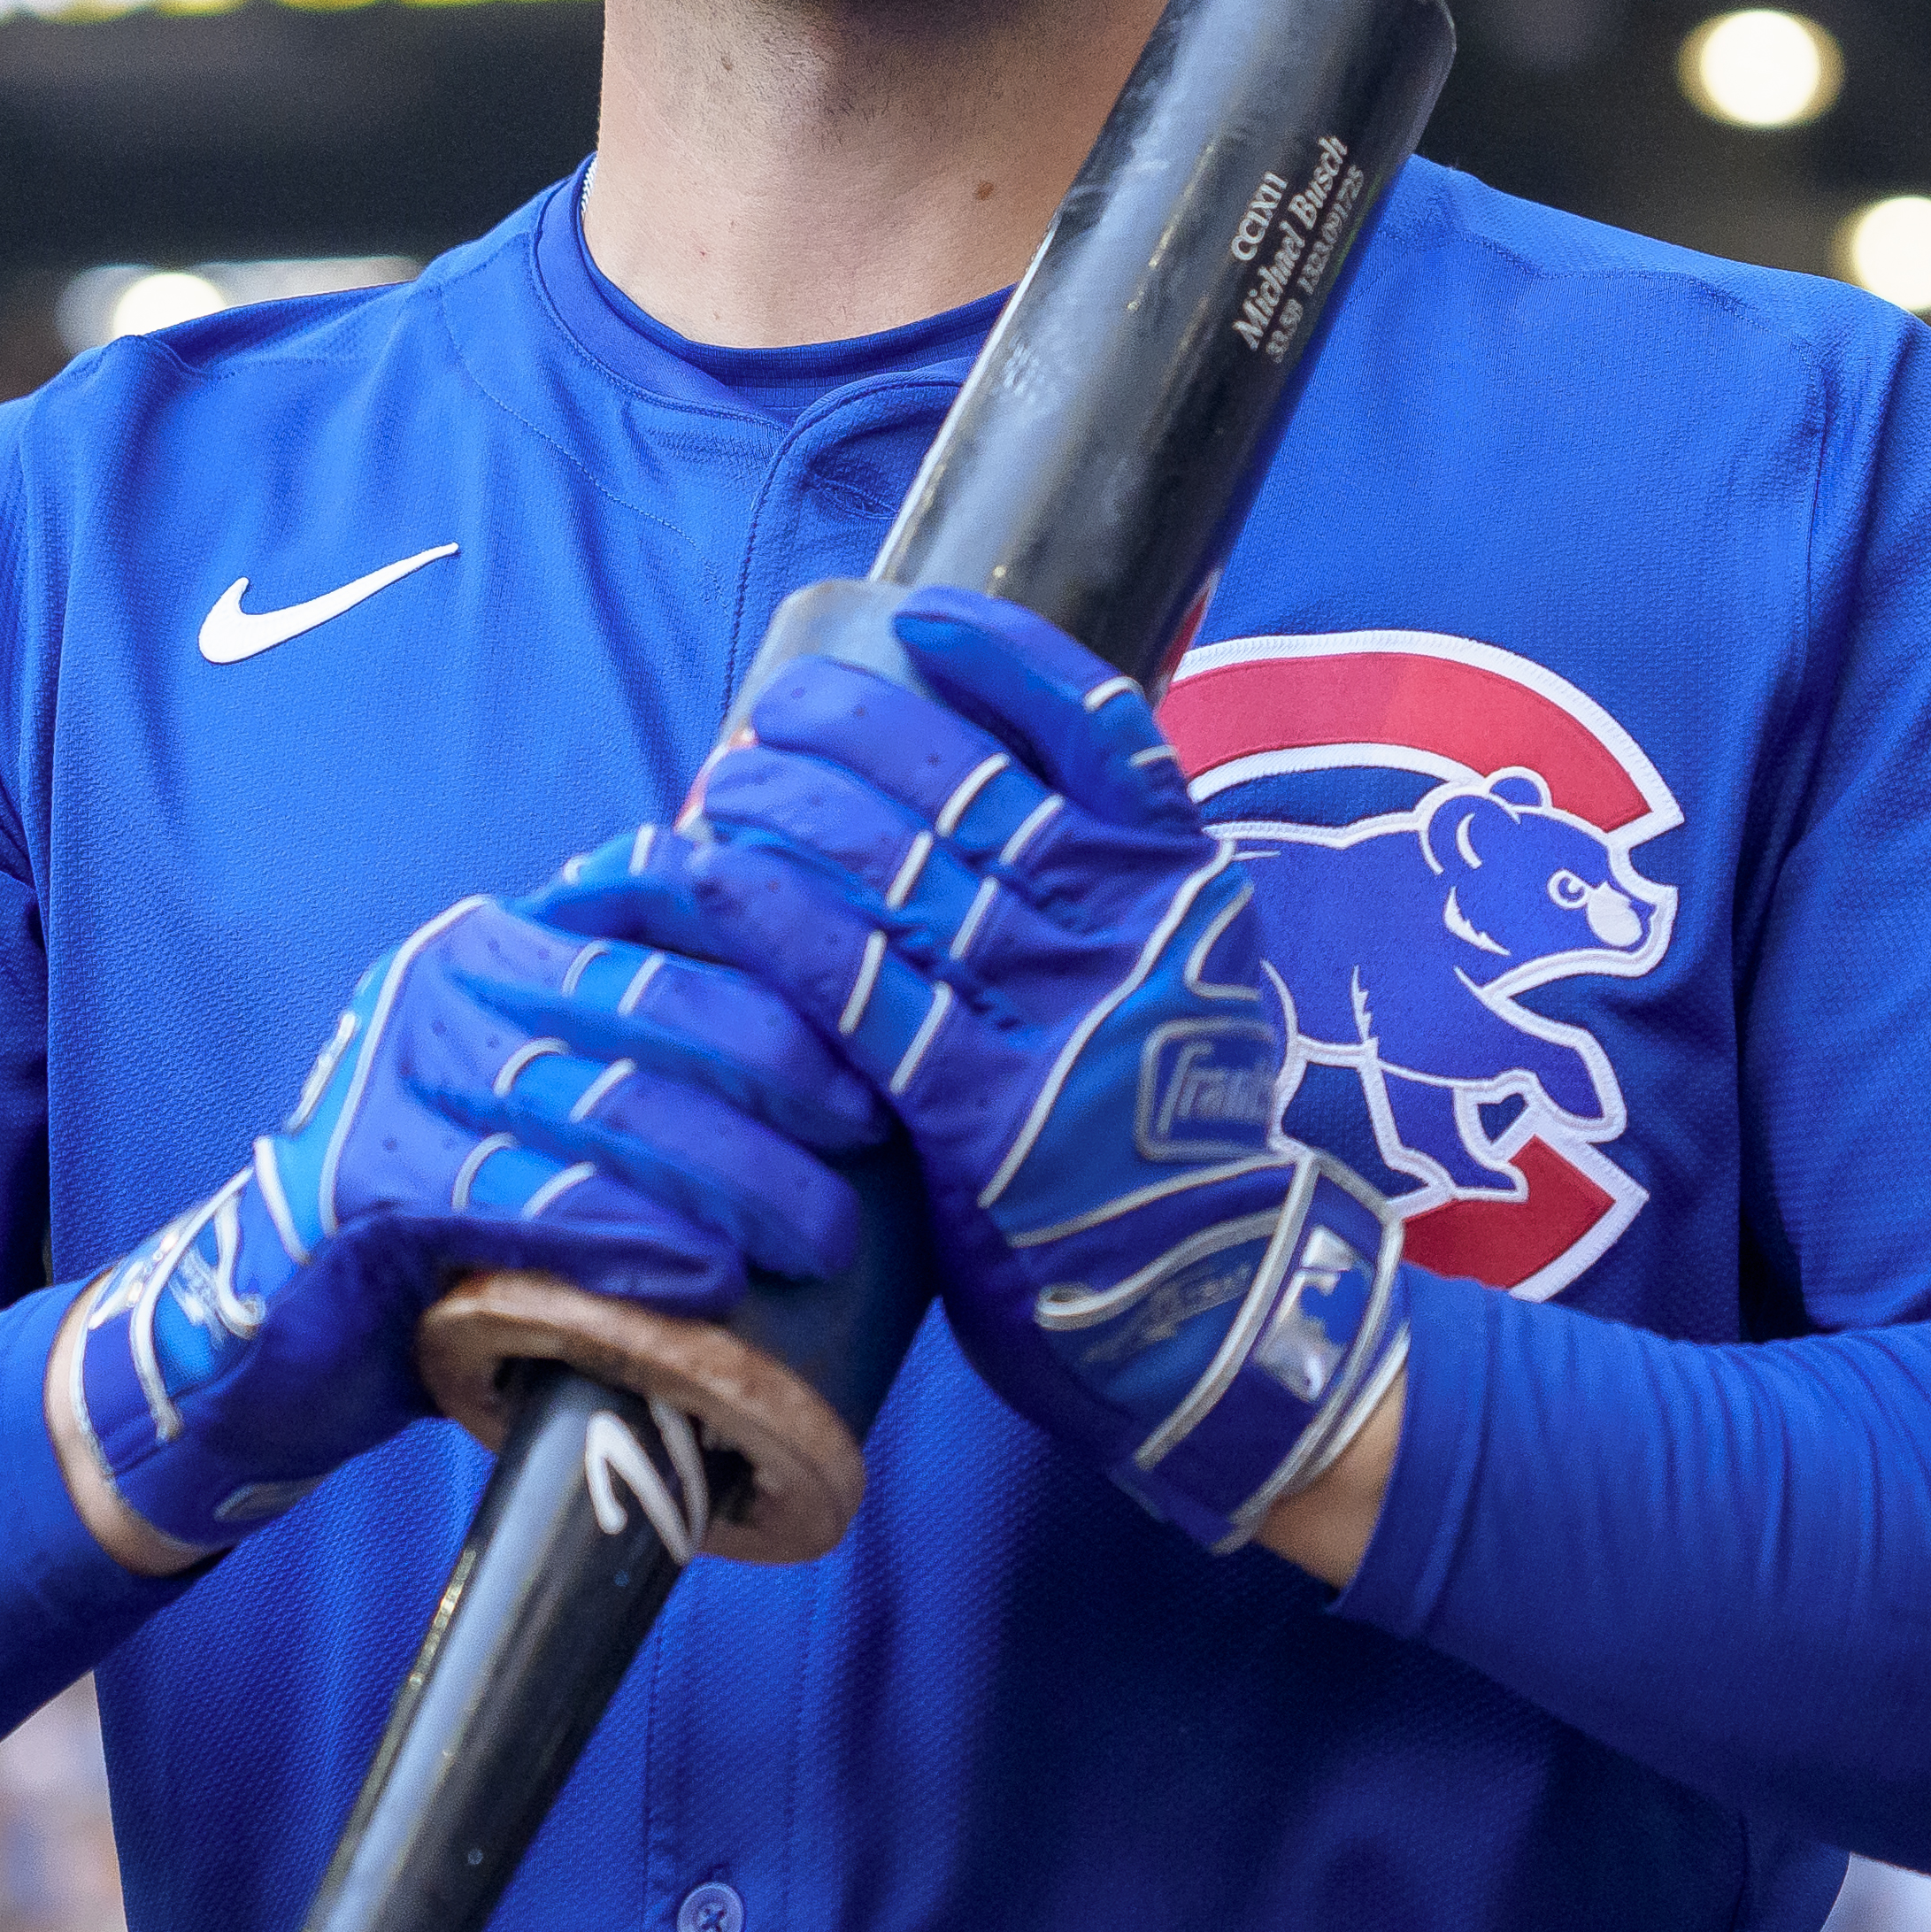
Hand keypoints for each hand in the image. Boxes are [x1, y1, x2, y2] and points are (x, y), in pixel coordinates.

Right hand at [54, 852, 882, 1567]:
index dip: (769, 948)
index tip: (871, 1018)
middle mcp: (441, 981)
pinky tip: (705, 1280)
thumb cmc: (440, 1224)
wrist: (265, 1333)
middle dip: (781, 1072)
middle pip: (648, 1006)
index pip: (650, 895)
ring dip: (732, 1176)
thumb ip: (634, 1057)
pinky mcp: (364, 1182)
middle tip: (875, 1140)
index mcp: (496, 943)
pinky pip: (526, 1202)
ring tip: (823, 1236)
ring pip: (601, 1107)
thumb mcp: (533, 1107)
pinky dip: (630, 1242)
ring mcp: (395, 1076)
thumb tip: (834, 1053)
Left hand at [665, 592, 1408, 1555]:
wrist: (1216, 1308)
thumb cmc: (1170, 1138)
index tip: (915, 623)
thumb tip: (1017, 770)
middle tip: (777, 713)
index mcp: (1180, 884)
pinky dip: (777, 921)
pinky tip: (715, 878)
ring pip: (900, 871)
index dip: (999, 657)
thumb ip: (1115, 883)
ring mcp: (1056, 1020)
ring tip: (730, 779)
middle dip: (852, 729)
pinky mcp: (983, 1114)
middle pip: (966, 785)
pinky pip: (859, 990)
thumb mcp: (1183, 978)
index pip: (1095, 724)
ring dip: (793, 808)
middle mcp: (1125, 932)